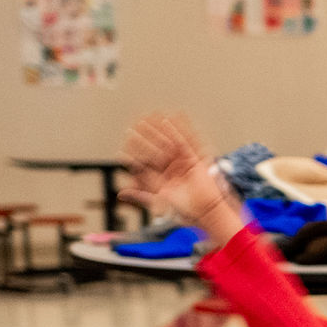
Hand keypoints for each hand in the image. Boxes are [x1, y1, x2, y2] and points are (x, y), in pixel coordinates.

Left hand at [121, 112, 243, 243]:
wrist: (206, 208)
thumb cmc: (184, 208)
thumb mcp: (159, 201)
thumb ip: (140, 196)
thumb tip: (120, 194)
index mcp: (161, 179)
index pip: (145, 162)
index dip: (135, 150)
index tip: (125, 140)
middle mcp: (170, 170)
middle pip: (154, 150)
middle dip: (145, 137)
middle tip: (133, 125)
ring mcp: (181, 163)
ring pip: (167, 144)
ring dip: (157, 131)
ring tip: (148, 117)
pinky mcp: (192, 159)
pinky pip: (183, 142)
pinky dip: (175, 132)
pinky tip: (166, 121)